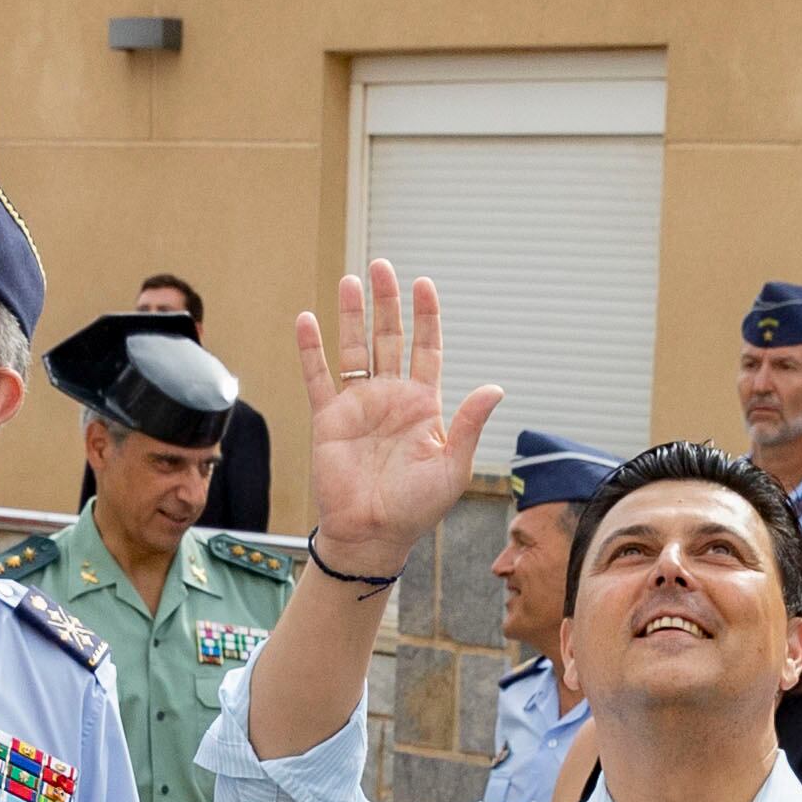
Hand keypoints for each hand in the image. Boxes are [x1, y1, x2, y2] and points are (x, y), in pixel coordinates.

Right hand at [291, 261, 502, 572]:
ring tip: (349, 281)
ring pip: (354, 349)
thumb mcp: (451, 466)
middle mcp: (390, 398)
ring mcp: (358, 406)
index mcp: (423, 405)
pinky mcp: (328, 419)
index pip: (426, 348)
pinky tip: (307, 321)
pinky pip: (318, 377)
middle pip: (388, 337)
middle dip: (386, 302)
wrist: (373, 534)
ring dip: (351, 315)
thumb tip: (494, 387)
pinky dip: (311, 350)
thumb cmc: (416, 508)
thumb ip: (468, 424)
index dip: (425, 316)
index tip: (424, 284)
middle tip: (381, 267)